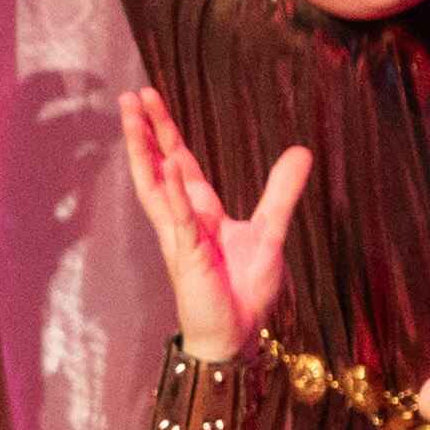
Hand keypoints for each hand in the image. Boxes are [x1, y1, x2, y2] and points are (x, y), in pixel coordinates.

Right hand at [118, 86, 303, 361]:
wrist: (237, 333)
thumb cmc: (244, 290)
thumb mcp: (270, 231)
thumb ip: (282, 191)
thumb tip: (301, 151)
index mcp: (199, 211)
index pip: (178, 162)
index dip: (164, 130)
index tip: (149, 99)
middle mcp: (182, 219)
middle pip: (157, 166)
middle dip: (144, 131)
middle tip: (129, 95)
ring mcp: (181, 237)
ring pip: (155, 187)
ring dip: (143, 152)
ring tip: (131, 119)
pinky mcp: (189, 257)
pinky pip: (179, 220)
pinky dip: (173, 193)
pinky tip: (169, 167)